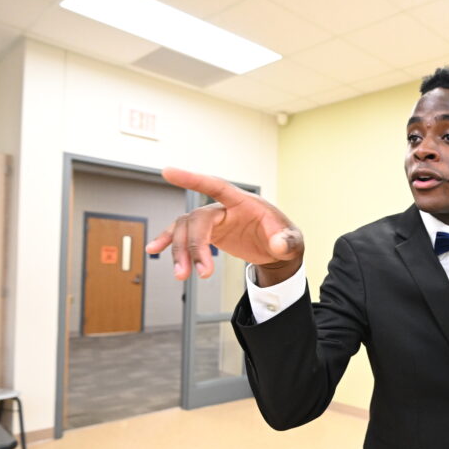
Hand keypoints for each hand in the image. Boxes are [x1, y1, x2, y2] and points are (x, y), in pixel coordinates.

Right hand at [145, 167, 303, 284]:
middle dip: (194, 246)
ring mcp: (214, 221)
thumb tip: (279, 245)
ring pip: (185, 229)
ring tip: (182, 276)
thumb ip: (287, 242)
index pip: (216, 186)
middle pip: (198, 220)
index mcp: (244, 202)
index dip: (193, 179)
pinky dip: (168, 241)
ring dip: (180, 252)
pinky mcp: (209, 234)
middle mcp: (224, 208)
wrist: (279, 250)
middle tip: (201, 274)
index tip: (168, 172)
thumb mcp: (293, 241)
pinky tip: (154, 250)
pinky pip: (182, 234)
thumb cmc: (285, 239)